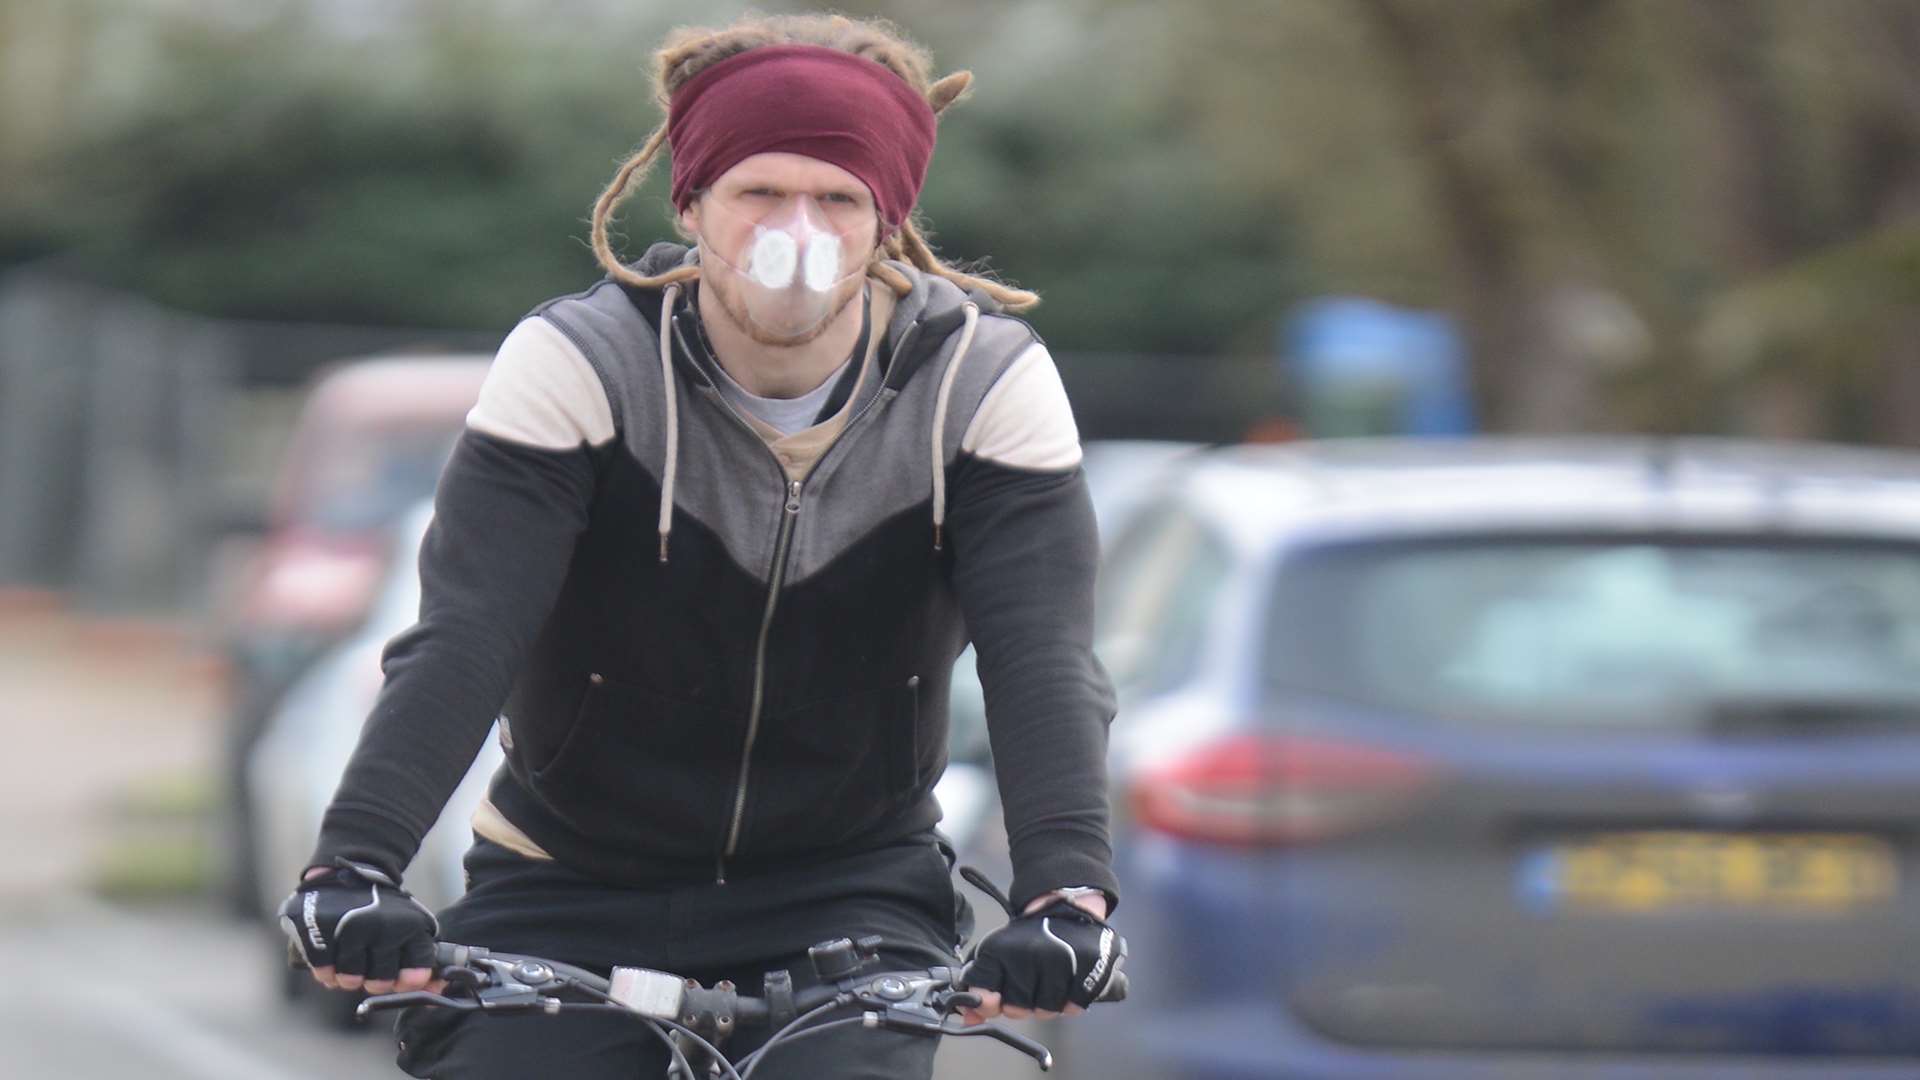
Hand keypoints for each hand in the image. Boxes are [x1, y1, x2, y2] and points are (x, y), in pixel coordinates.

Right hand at [280, 859, 438, 996]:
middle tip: (370, 966)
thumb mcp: (410, 926)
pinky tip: (331, 958)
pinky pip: (324, 972)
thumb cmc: (380, 909)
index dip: (408, 982)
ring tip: (349, 959)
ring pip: (350, 980)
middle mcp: (383, 927)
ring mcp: (350, 928)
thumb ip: (422, 960)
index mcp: (411, 926)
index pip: (417, 972)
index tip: (402, 980)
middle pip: (380, 982)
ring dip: (348, 977)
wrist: (344, 873)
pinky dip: (326, 972)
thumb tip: (436, 994)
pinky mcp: (320, 931)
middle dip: (375, 981)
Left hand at [957, 890, 1122, 1025]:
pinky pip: (1071, 1008)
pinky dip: (1069, 1000)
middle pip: (1017, 1010)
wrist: (1066, 908)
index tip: (993, 1000)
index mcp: (1002, 950)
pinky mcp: (1086, 971)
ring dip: (1046, 1003)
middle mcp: (1029, 956)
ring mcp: (1060, 964)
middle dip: (1020, 1004)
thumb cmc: (1030, 936)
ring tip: (1048, 980)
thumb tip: (968, 1018)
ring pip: (1045, 1011)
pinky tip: (1066, 981)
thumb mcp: (997, 953)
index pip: (984, 996)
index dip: (987, 1004)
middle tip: (1028, 984)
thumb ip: (981, 986)